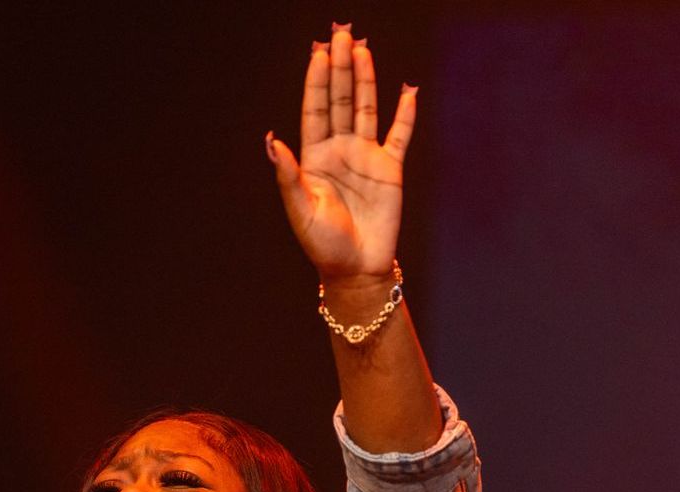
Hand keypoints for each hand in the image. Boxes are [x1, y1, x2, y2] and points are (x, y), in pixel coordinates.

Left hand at [266, 24, 415, 284]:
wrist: (356, 269)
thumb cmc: (322, 244)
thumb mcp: (300, 210)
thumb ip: (288, 176)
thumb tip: (272, 142)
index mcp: (314, 157)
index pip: (315, 110)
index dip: (316, 81)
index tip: (318, 54)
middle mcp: (339, 150)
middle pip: (341, 100)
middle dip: (340, 68)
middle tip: (342, 35)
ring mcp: (366, 157)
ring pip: (366, 109)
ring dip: (366, 79)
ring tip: (363, 50)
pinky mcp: (390, 169)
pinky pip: (399, 134)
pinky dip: (405, 113)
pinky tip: (407, 90)